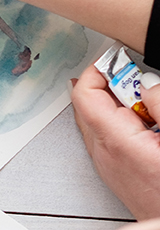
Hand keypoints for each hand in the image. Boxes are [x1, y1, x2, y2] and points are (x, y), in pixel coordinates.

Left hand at [72, 66, 159, 218]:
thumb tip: (147, 85)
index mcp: (117, 143)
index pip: (83, 93)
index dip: (97, 70)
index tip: (116, 59)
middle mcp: (105, 155)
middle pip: (89, 104)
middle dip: (111, 85)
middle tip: (140, 80)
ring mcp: (108, 166)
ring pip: (98, 120)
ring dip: (119, 105)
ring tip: (149, 107)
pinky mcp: (117, 174)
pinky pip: (109, 137)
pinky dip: (123, 123)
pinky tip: (148, 126)